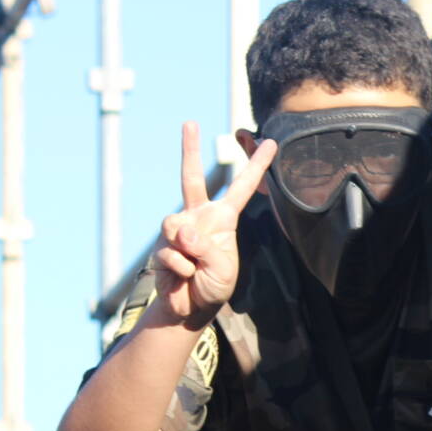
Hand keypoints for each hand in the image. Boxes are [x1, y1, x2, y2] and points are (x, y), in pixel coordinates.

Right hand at [152, 122, 275, 326]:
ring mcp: (177, 230)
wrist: (189, 308)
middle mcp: (198, 217)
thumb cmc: (214, 285)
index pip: (241, 187)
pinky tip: (182, 277)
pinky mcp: (161, 245)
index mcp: (223, 219)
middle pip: (190, 177)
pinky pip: (169, 252)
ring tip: (194, 269)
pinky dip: (179, 269)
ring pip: (176, 227)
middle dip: (188, 149)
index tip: (270, 142)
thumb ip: (206, 247)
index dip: (256, 165)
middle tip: (189, 122)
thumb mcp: (222, 267)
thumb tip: (183, 231)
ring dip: (187, 252)